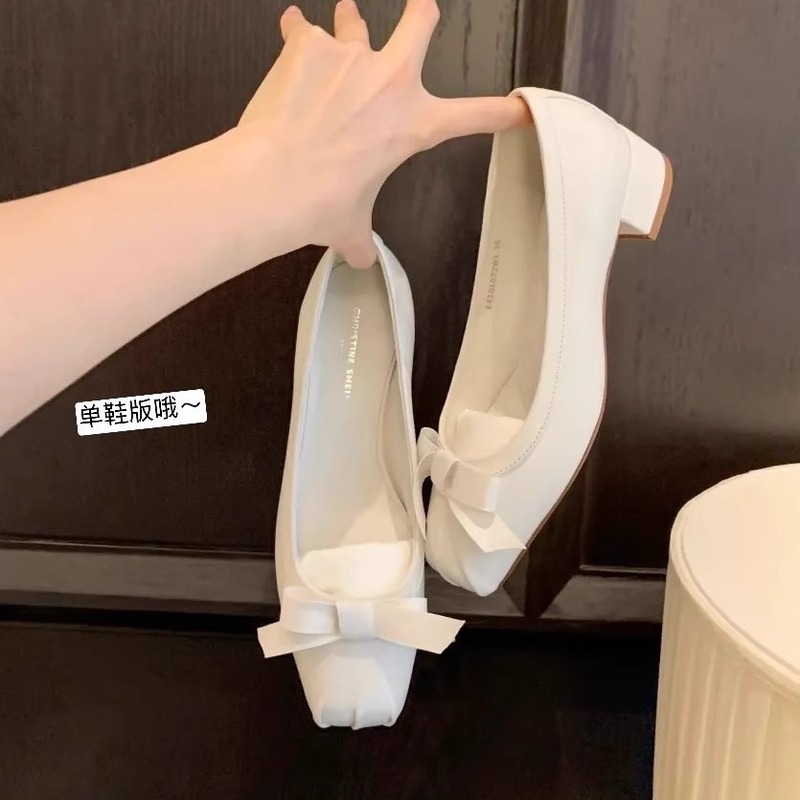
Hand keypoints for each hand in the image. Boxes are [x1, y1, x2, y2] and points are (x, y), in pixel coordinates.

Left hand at [237, 0, 529, 267]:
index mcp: (414, 125)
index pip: (475, 116)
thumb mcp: (351, 226)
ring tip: (341, 22)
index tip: (521, 106)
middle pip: (421, 21)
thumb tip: (361, 258)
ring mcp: (349, 55)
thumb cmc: (322, 204)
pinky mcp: (306, 45)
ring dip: (348, 21)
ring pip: (355, 17)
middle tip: (419, 13)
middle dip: (420, 14)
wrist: (276, 180)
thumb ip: (360, 238)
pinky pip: (300, 26)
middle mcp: (389, 80)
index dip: (504, 111)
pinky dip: (295, 33)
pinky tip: (289, 37)